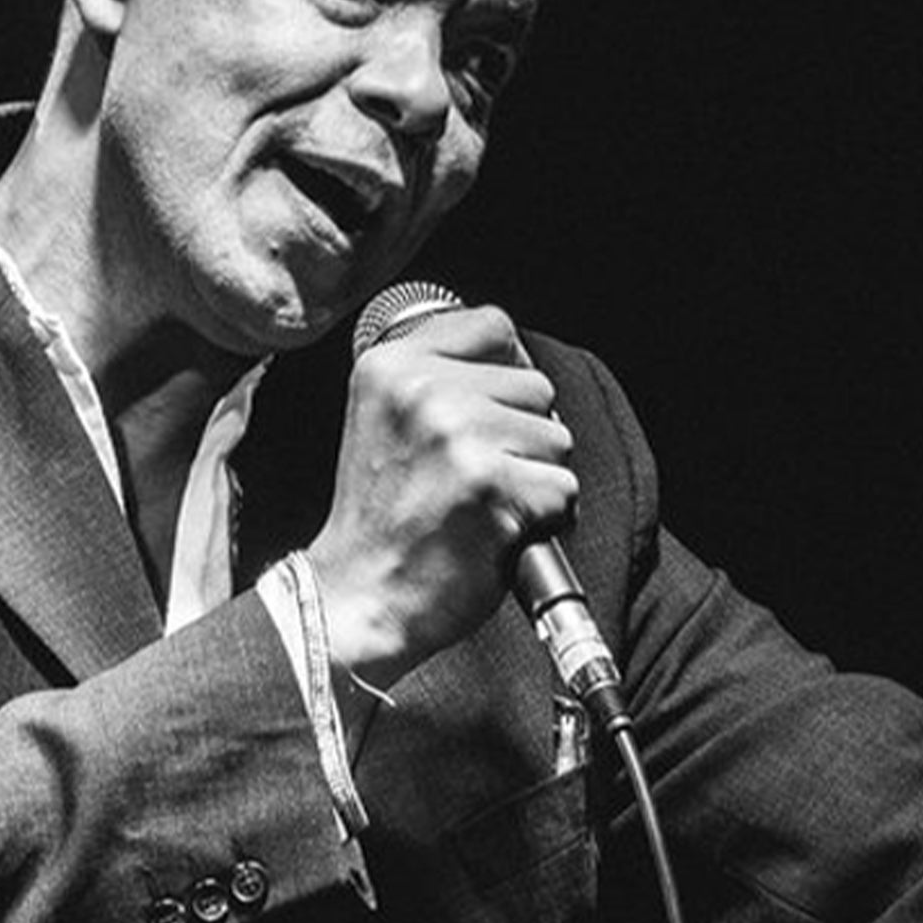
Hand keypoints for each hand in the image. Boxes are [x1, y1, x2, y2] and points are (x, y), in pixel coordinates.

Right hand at [303, 305, 574, 688]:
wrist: (358, 597)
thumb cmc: (381, 518)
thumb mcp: (383, 418)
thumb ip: (436, 375)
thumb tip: (516, 357)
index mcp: (389, 365)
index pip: (493, 326)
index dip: (509, 370)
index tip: (492, 411)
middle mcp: (420, 389)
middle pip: (535, 386)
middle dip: (522, 437)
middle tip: (471, 479)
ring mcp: (456, 433)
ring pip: (556, 439)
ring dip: (535, 480)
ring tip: (480, 506)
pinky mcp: (490, 484)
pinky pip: (563, 489)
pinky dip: (544, 521)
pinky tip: (496, 533)